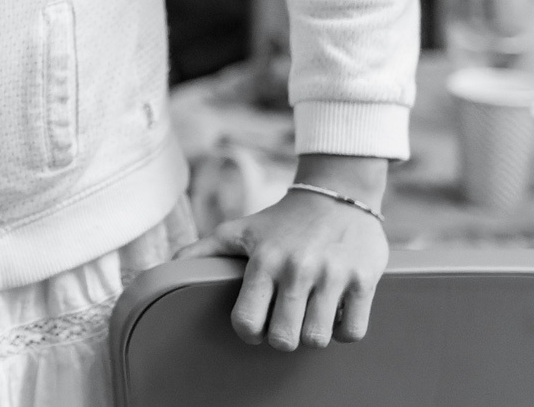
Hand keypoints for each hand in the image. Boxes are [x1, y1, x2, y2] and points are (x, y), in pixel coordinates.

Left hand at [178, 156, 388, 350]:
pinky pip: (353, 331)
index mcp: (263, 260)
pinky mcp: (364, 280)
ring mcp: (332, 275)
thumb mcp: (239, 230)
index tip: (255, 326)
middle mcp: (297, 268)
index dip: (249, 333)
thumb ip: (203, 250)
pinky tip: (335, 315)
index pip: (247, 321)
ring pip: (318, 338)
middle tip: (284, 324)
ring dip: (313, 335)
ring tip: (310, 318)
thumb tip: (169, 266)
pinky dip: (344, 332)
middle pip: (285, 338)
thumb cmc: (281, 221)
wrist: (337, 194)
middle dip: (282, 338)